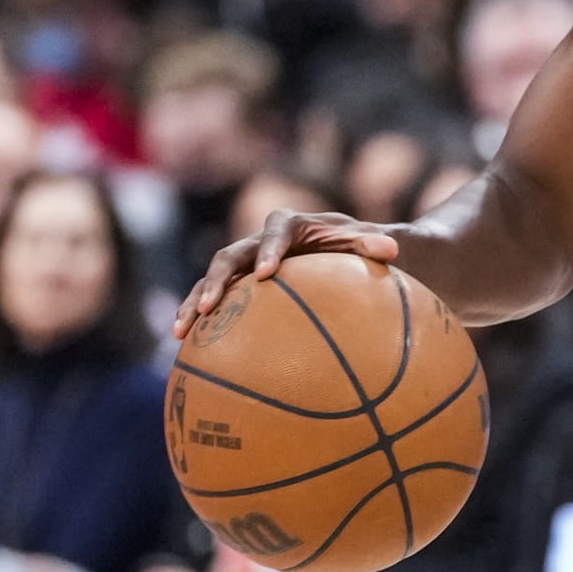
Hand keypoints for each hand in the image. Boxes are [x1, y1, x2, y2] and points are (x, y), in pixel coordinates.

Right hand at [174, 209, 399, 339]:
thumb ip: (374, 244)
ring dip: (195, 301)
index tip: (267, 273)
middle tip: (209, 306)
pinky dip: (201, 318)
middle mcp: (262, 241)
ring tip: (181, 330)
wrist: (349, 251)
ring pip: (214, 279)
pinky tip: (186, 346)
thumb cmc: (363, 248)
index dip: (270, 249)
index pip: (278, 230)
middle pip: (231, 255)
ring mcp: (247, 264)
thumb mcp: (372, 244)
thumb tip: (392, 248)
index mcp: (293, 225)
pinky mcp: (241, 286)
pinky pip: (217, 301)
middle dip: (218, 280)